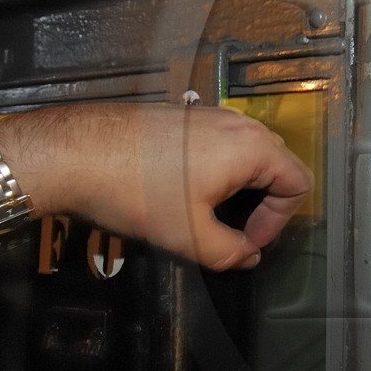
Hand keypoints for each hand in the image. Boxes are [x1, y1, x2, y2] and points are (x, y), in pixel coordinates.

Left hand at [0, 103, 312, 270]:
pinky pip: (220, 144)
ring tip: (208, 214)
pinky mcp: (183, 116)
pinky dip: (218, 170)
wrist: (72, 153)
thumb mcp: (190, 236)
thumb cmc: (137, 193)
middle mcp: (238, 123)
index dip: (279, 222)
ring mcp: (209, 115)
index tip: (246, 243)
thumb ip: (231, 253)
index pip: (298, 183)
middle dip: (264, 204)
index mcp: (252, 148)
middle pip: (277, 165)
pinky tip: (182, 191)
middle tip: (234, 231)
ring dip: (240, 187)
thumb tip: (248, 256)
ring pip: (248, 153)